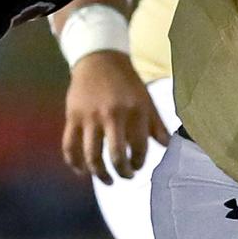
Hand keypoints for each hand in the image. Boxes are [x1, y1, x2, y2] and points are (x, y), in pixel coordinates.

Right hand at [62, 50, 169, 183]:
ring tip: (107, 180)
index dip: (139, 162)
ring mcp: (90, 117)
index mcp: (134, 111)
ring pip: (91, 156)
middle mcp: (112, 115)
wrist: (99, 58)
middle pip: (115, 156)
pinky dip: (75, 163)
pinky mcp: (73, 117)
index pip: (139, 147)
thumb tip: (167, 146)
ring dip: (100, 174)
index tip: (138, 165)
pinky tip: (83, 172)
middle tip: (126, 176)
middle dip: (122, 172)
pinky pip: (70, 147)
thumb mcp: (146, 99)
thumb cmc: (126, 82)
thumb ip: (156, 124)